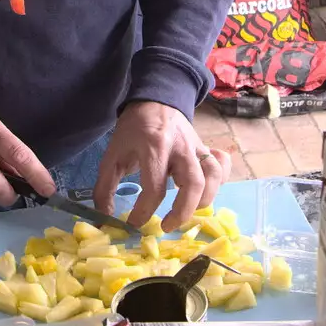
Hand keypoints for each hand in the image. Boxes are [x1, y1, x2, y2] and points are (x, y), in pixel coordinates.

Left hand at [94, 101, 229, 231]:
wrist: (156, 99)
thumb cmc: (133, 129)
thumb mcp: (112, 154)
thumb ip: (105, 187)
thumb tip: (105, 217)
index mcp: (153, 148)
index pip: (155, 188)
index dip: (144, 212)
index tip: (134, 224)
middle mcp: (180, 148)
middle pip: (193, 184)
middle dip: (182, 212)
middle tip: (166, 226)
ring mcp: (197, 147)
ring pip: (212, 176)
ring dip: (203, 201)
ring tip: (185, 213)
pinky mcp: (205, 149)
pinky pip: (221, 166)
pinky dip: (220, 182)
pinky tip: (206, 191)